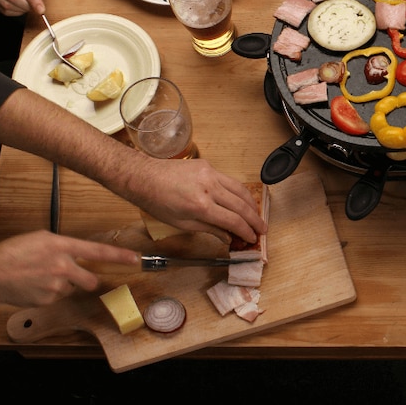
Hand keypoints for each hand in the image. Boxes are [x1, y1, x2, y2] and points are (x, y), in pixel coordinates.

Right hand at [0, 231, 137, 309]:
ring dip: (63, 285)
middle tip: (69, 275)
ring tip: (40, 278)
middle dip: (86, 280)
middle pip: (91, 279)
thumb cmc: (12, 253)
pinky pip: (58, 297)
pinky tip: (33, 286)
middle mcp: (63, 266)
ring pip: (71, 288)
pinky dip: (49, 293)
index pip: (97, 251)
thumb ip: (63, 246)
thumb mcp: (40, 239)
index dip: (119, 256)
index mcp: (61, 246)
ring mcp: (56, 285)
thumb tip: (77, 253)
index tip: (136, 258)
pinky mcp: (48, 300)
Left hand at [124, 157, 267, 243]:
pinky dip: (238, 192)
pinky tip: (241, 200)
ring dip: (251, 204)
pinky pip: (229, 180)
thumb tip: (229, 237)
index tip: (253, 239)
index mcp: (201, 205)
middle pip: (241, 205)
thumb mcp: (182, 223)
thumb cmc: (157, 203)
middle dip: (254, 219)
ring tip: (256, 216)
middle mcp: (209, 187)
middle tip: (262, 230)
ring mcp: (210, 174)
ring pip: (240, 189)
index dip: (246, 231)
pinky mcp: (208, 166)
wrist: (144, 176)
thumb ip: (209, 229)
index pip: (233, 220)